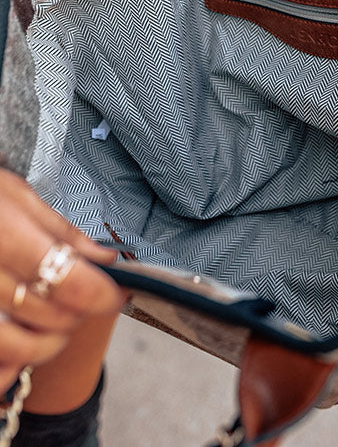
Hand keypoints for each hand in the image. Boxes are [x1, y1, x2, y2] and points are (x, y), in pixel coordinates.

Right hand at [0, 169, 123, 392]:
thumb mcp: (18, 195)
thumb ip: (61, 231)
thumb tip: (105, 258)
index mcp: (6, 233)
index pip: (68, 280)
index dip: (102, 295)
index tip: (118, 295)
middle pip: (48, 313)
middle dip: (78, 312)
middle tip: (88, 298)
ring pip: (18, 342)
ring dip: (50, 338)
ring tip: (59, 319)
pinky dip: (14, 351)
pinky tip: (26, 333)